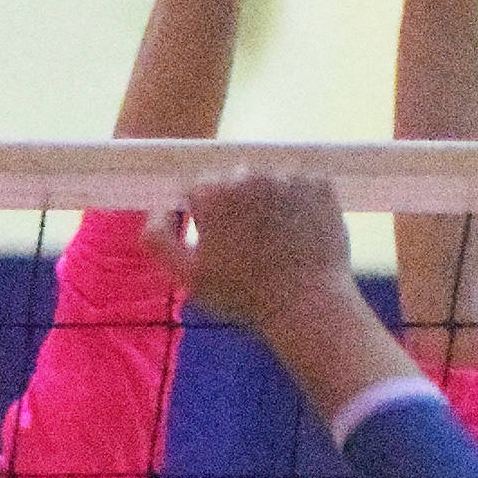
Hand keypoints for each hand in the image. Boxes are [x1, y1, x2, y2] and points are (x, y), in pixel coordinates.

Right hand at [142, 170, 354, 338]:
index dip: (206, 216)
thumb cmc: (243, 295)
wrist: (308, 306)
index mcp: (211, 191)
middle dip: (236, 204)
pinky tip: (299, 231)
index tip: (220, 243)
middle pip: (233, 179)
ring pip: (268, 179)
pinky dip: (298, 201)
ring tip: (277, 239)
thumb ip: (157, 237)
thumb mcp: (187, 275)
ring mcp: (287, 175)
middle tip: (250, 243)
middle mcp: (248, 172)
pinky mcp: (320, 182)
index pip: (198, 189)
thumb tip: (160, 206)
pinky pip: (300, 183)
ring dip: (268, 200)